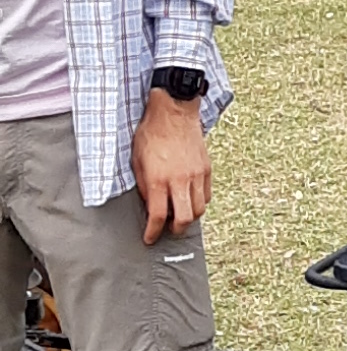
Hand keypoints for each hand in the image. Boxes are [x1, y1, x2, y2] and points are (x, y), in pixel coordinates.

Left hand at [132, 92, 211, 244]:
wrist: (174, 112)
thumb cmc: (151, 133)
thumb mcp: (136, 160)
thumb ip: (143, 185)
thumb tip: (149, 203)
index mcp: (158, 179)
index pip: (157, 216)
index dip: (153, 232)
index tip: (149, 238)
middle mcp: (179, 180)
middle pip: (183, 219)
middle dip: (175, 230)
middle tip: (168, 231)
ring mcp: (196, 175)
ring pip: (199, 209)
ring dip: (189, 217)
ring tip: (180, 215)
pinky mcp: (206, 169)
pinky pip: (207, 194)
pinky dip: (199, 202)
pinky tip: (190, 199)